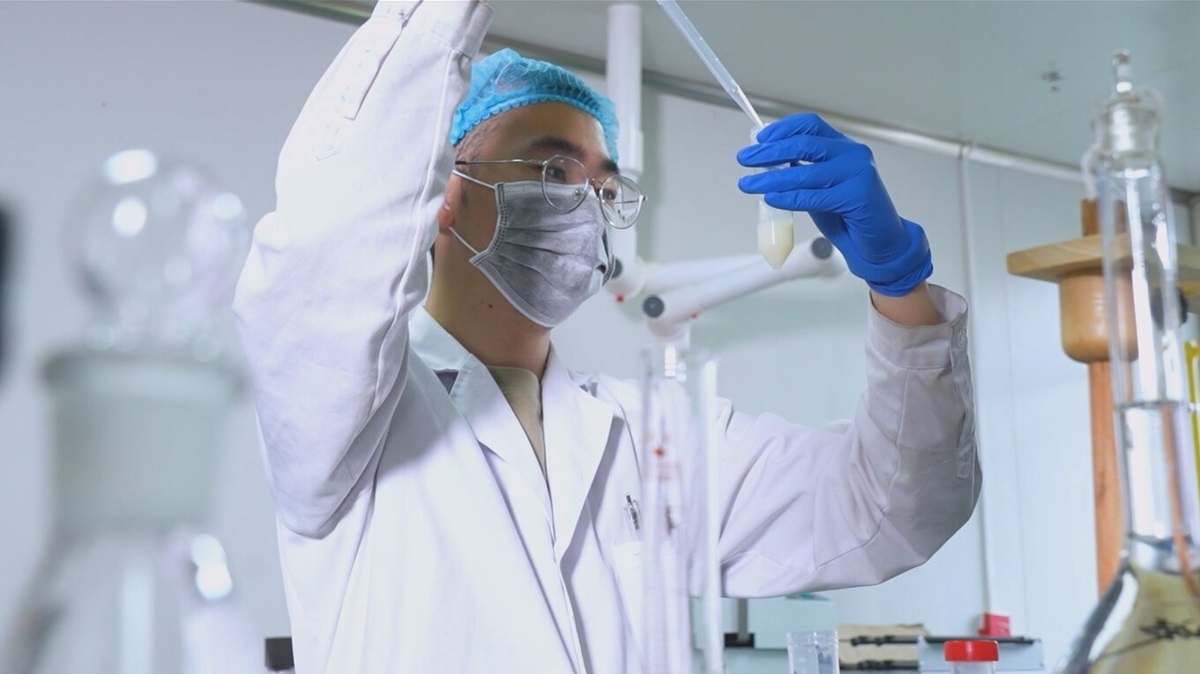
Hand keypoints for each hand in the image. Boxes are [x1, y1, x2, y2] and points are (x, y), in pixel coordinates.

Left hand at [737, 113, 932, 296]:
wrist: (878, 244)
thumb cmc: (848, 216)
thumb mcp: (819, 188)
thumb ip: (799, 173)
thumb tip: (765, 162)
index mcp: (843, 147)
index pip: (810, 124)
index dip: (782, 129)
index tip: (758, 139)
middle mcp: (853, 154)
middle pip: (804, 144)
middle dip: (770, 151)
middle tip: (745, 159)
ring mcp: (858, 173)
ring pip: (805, 172)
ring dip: (772, 178)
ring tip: (749, 184)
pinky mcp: (858, 196)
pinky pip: (814, 196)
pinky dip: (789, 198)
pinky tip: (771, 199)